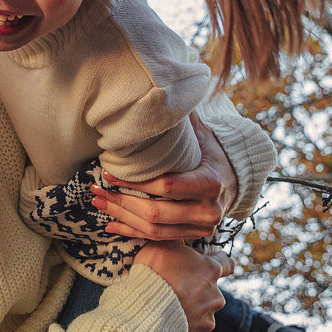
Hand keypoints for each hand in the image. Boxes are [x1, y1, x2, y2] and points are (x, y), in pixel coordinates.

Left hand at [92, 114, 237, 240]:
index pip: (167, 187)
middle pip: (157, 212)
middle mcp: (208, 210)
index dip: (135, 183)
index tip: (109, 174)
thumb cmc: (210, 152)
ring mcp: (201, 227)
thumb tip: (164, 93)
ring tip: (98, 204)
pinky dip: (133, 233)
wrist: (234, 179)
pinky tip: (112, 225)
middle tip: (97, 191)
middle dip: (122, 203)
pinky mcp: (193, 236)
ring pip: (155, 229)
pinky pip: (159, 238)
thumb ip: (183, 118)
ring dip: (123, 218)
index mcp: (209, 182)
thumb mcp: (202, 134)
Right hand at [134, 241, 233, 331]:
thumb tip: (182, 232)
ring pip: (203, 309)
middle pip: (212, 288)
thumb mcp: (165, 243)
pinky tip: (168, 317)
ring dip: (192, 306)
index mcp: (211, 270)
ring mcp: (207, 317)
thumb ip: (179, 239)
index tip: (211, 261)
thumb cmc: (156, 271)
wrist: (147, 308)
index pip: (228, 263)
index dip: (220, 260)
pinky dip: (183, 323)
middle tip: (177, 283)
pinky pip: (191, 327)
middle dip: (198, 286)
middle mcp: (215, 295)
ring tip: (170, 302)